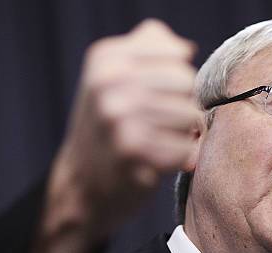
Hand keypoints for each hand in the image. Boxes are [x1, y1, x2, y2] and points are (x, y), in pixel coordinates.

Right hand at [24, 19, 200, 252]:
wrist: (81, 184)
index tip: (158, 99)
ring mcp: (117, 117)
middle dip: (182, 108)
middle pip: (186, 84)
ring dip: (183, 136)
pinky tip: (156, 164)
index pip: (178, 57)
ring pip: (190, 117)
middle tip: (160, 126)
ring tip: (158, 144)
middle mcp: (108, 82)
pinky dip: (179, 161)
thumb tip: (186, 49)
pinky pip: (185, 149)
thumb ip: (150, 49)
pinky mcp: (131, 152)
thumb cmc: (108, 128)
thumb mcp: (114, 77)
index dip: (178, 82)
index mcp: (106, 58)